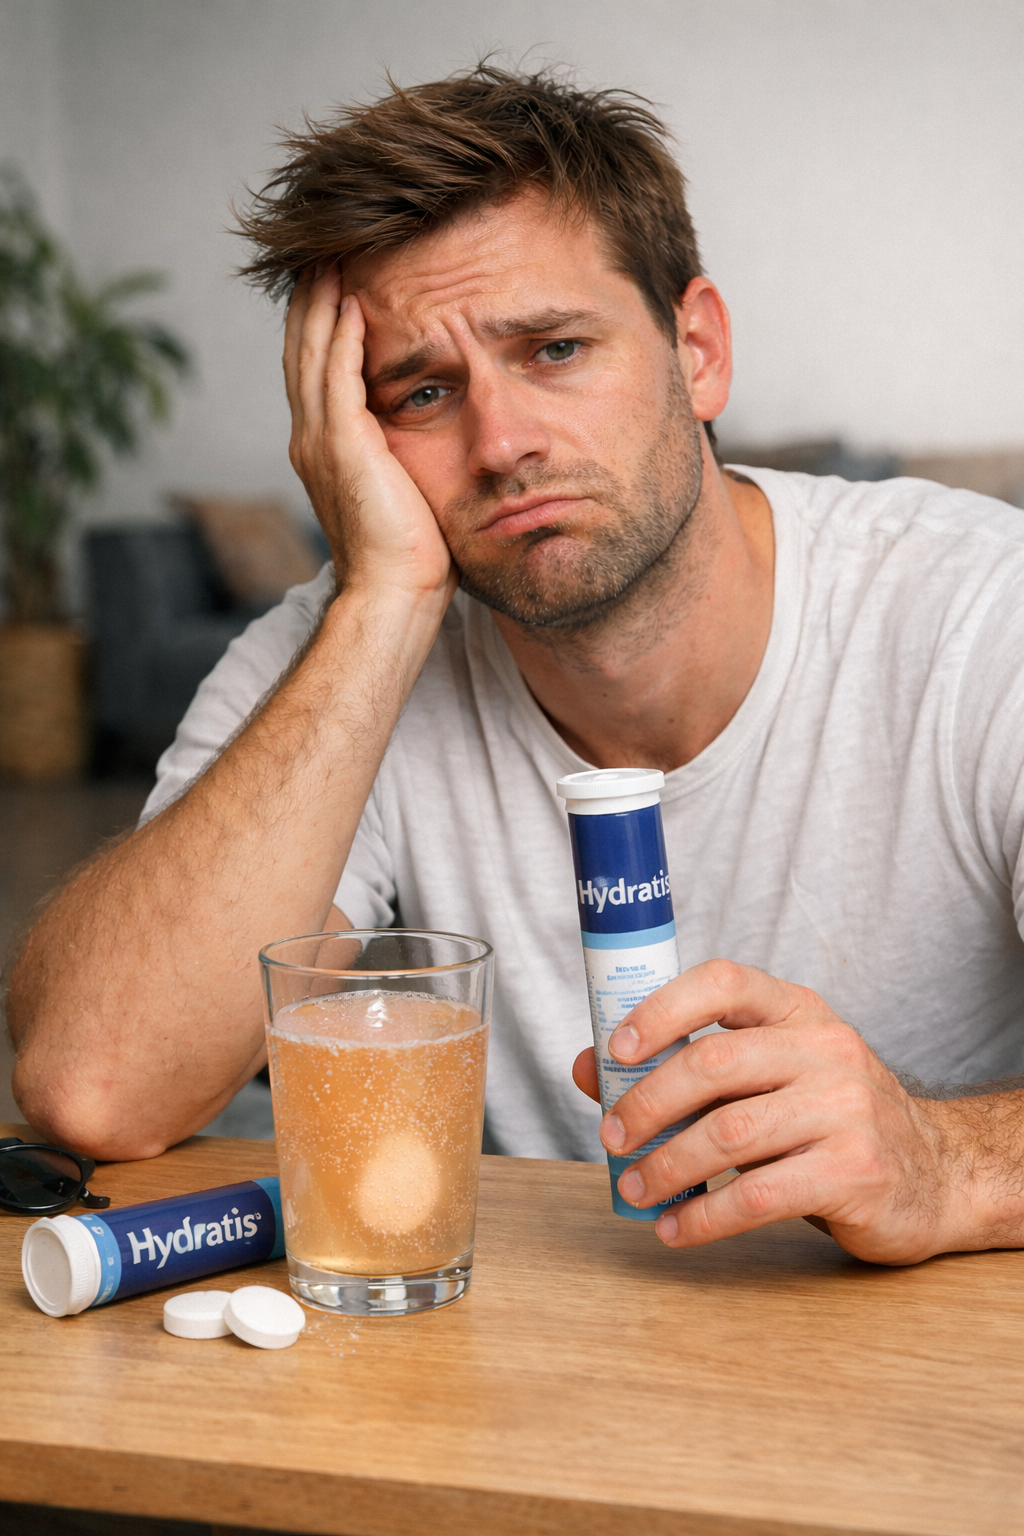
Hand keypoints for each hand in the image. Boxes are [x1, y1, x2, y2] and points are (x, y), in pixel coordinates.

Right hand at [284, 268, 455, 602]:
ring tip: (329, 257)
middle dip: (311, 300)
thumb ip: (403, 458)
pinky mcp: (342, 445)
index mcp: (325, 450)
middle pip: (303, 351)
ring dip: (321, 302)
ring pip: (313, 353)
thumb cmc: (412, 558)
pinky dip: (341, 334)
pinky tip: (352, 299)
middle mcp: (313, 440)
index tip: (333, 283)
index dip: (320, 325)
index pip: (316, 372)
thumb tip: (432, 436)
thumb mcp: (405, 493)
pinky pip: (336, 374)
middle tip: (319, 252)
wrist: (394, 594)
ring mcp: (322, 441)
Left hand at [572, 959, 977, 1264]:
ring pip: (730, 1133)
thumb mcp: (769, 1076)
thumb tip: (587, 1068)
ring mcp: (846, 1109)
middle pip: (714, 1064)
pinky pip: (758, 1196)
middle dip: (647, 1103)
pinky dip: (703, 1216)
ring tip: (634, 1188)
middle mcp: (827, 1049)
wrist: (936, 1175)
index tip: (616, 1048)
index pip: (724, 982)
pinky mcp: (855, 1172)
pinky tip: (675, 1227)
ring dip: (666, 1166)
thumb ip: (686, 1067)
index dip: (662, 1009)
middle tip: (611, 1137)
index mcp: (798, 1011)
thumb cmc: (829, 1120)